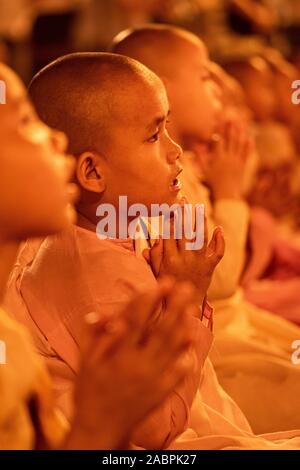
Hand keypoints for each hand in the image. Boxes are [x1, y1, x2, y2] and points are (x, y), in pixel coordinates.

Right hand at [67, 278, 196, 449]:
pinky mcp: (162, 392)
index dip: (150, 300)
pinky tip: (192, 341)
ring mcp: (154, 379)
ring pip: (173, 348)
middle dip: (175, 306)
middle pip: (162, 330)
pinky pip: (178, 372)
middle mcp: (139, 365)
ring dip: (184, 325)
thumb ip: (95, 337)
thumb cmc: (89, 393)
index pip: (137, 321)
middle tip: (186, 287)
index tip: (162, 283)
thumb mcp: (85, 363)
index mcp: (119, 355)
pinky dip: (185, 355)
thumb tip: (103, 313)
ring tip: (192, 308)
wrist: (100, 430)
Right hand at [144, 212, 224, 308]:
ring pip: (201, 237)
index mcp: (170, 259)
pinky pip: (218, 252)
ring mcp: (199, 262)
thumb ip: (154, 255)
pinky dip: (220, 241)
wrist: (185, 305)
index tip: (169, 207)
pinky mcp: (210, 267)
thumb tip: (155, 238)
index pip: (169, 234)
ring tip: (198, 208)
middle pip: (185, 231)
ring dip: (200, 221)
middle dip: (183, 214)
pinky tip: (218, 229)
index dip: (170, 219)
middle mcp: (185, 258)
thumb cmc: (168, 286)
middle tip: (183, 200)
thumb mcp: (156, 272)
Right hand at [194, 119, 252, 199]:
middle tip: (232, 117)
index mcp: (219, 158)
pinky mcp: (243, 165)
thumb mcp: (204, 171)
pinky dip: (248, 144)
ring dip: (240, 132)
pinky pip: (247, 153)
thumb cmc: (213, 183)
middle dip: (231, 127)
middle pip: (231, 139)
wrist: (227, 194)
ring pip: (240, 144)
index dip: (220, 130)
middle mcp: (229, 158)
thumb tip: (197, 145)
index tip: (220, 121)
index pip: (219, 141)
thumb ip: (200, 157)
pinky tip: (250, 137)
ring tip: (241, 123)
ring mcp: (237, 161)